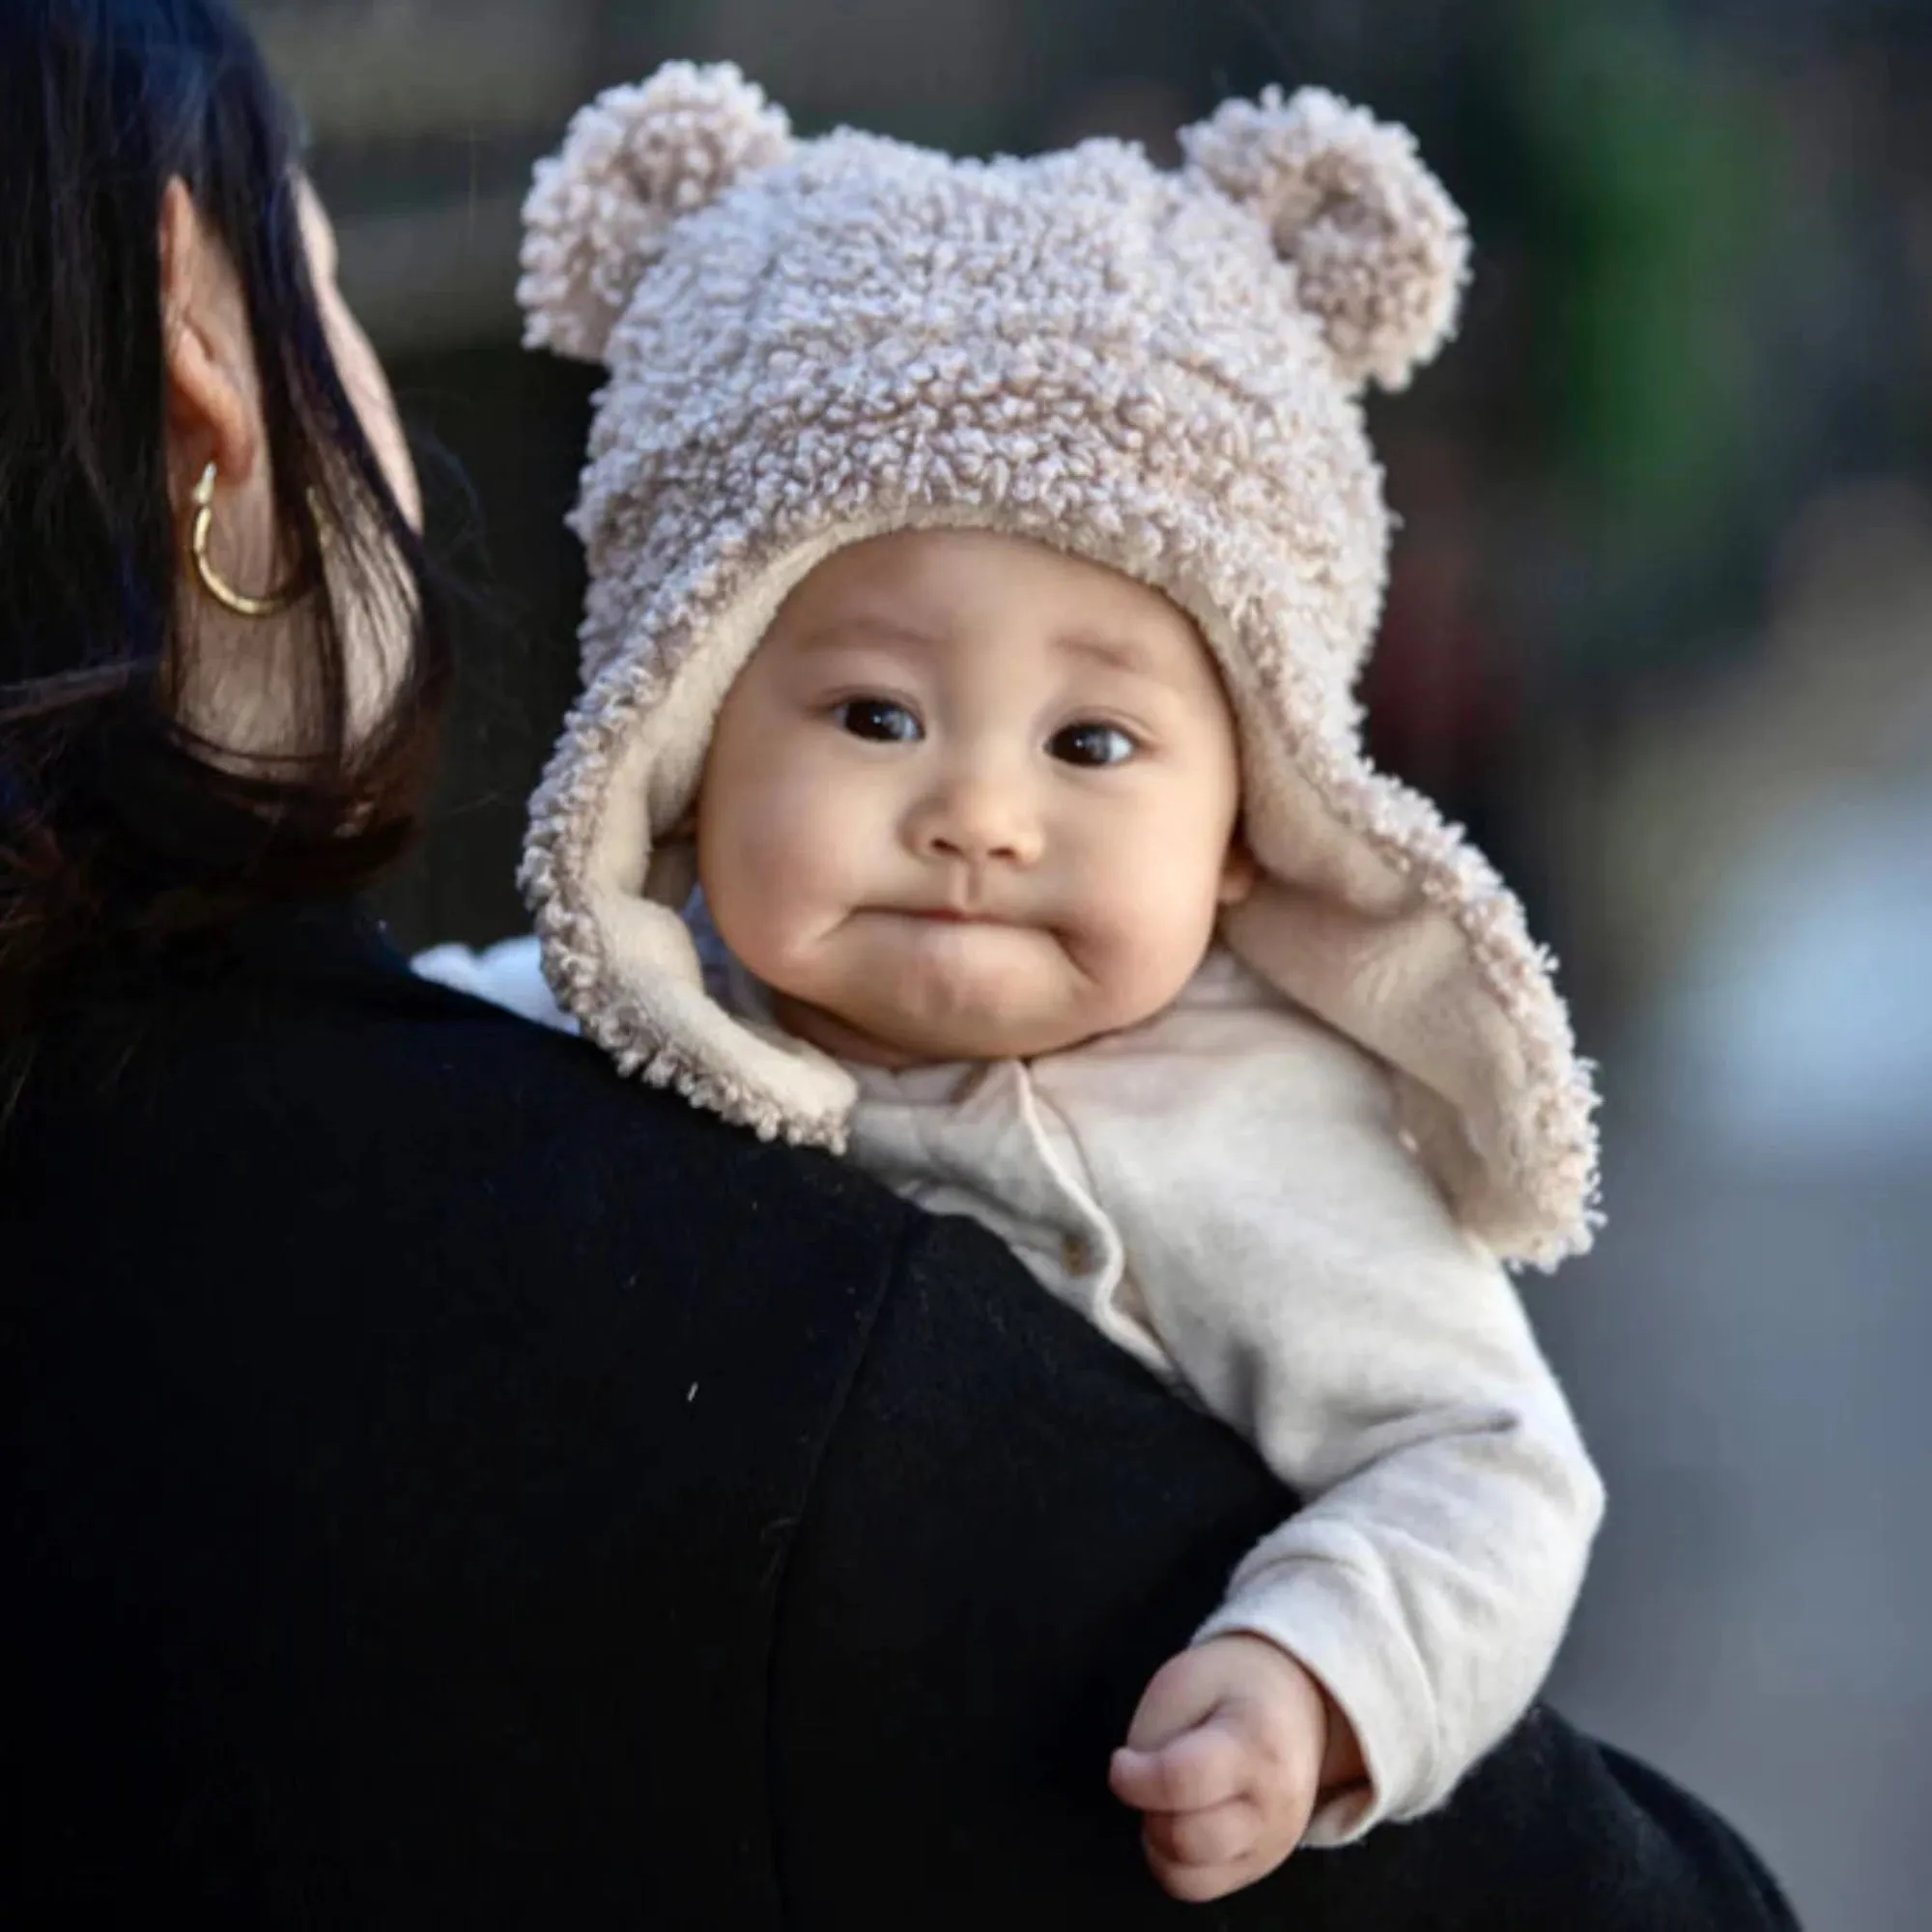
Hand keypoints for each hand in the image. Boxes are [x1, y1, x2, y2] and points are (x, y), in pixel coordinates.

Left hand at [1107, 1634, 1352, 1901]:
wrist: (1298, 1703)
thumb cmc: (1233, 1685)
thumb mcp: (1186, 1679)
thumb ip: (1155, 1736)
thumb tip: (1135, 1794)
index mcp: (1255, 1744)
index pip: (1181, 1781)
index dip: (1133, 1778)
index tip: (1121, 1761)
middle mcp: (1273, 1805)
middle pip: (1184, 1840)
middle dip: (1147, 1811)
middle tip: (1147, 1780)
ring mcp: (1273, 1844)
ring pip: (1189, 1879)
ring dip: (1158, 1842)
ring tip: (1167, 1801)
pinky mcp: (1263, 1868)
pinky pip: (1200, 1888)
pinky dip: (1177, 1862)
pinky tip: (1182, 1821)